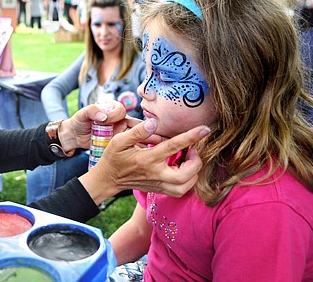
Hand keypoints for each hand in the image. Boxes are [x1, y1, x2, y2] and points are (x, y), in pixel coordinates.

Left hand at [58, 101, 125, 152]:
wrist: (75, 136)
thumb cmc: (79, 121)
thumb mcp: (82, 113)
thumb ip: (92, 110)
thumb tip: (103, 116)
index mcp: (111, 109)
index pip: (121, 111)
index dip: (114, 116)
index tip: (104, 121)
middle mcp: (117, 120)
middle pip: (131, 123)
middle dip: (131, 128)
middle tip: (120, 134)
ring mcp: (118, 132)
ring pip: (130, 134)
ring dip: (131, 139)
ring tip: (124, 143)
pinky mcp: (116, 142)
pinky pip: (124, 144)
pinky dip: (127, 147)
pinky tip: (124, 151)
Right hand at [79, 119, 209, 204]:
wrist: (108, 179)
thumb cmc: (114, 158)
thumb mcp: (119, 140)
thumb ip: (138, 131)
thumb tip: (154, 122)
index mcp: (147, 159)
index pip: (173, 147)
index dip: (191, 137)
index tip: (205, 129)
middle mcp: (155, 174)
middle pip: (186, 174)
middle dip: (196, 161)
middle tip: (192, 149)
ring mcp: (158, 184)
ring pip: (186, 185)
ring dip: (193, 172)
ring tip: (188, 159)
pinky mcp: (160, 190)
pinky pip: (181, 190)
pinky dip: (188, 180)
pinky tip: (183, 169)